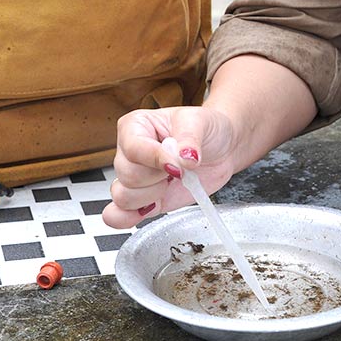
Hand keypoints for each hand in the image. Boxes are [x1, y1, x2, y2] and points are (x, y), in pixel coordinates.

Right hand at [101, 106, 237, 228]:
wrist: (222, 149)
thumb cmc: (206, 128)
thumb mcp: (199, 122)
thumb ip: (189, 139)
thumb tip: (184, 158)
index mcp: (135, 126)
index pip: (133, 148)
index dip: (155, 159)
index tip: (178, 164)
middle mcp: (129, 152)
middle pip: (127, 175)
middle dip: (158, 177)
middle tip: (179, 169)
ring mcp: (136, 179)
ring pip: (123, 197)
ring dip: (152, 195)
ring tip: (171, 182)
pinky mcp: (144, 200)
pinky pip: (118, 215)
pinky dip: (127, 218)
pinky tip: (149, 208)